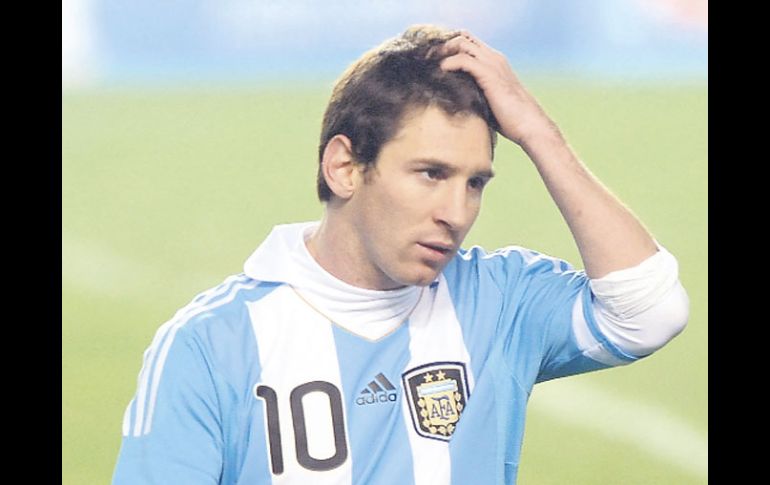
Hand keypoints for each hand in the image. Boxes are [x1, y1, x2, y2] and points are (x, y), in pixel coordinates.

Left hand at [439, 31, 560, 147]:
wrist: (529, 127)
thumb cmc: (511, 120)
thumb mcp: (488, 101)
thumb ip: (474, 93)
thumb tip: (454, 100)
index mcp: (495, 62)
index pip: (469, 42)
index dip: (449, 47)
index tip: (432, 59)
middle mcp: (494, 58)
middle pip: (463, 38)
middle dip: (442, 45)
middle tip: (426, 58)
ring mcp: (493, 64)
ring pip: (462, 43)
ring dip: (442, 51)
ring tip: (428, 62)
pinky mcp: (489, 75)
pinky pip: (464, 59)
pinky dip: (449, 63)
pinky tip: (440, 71)